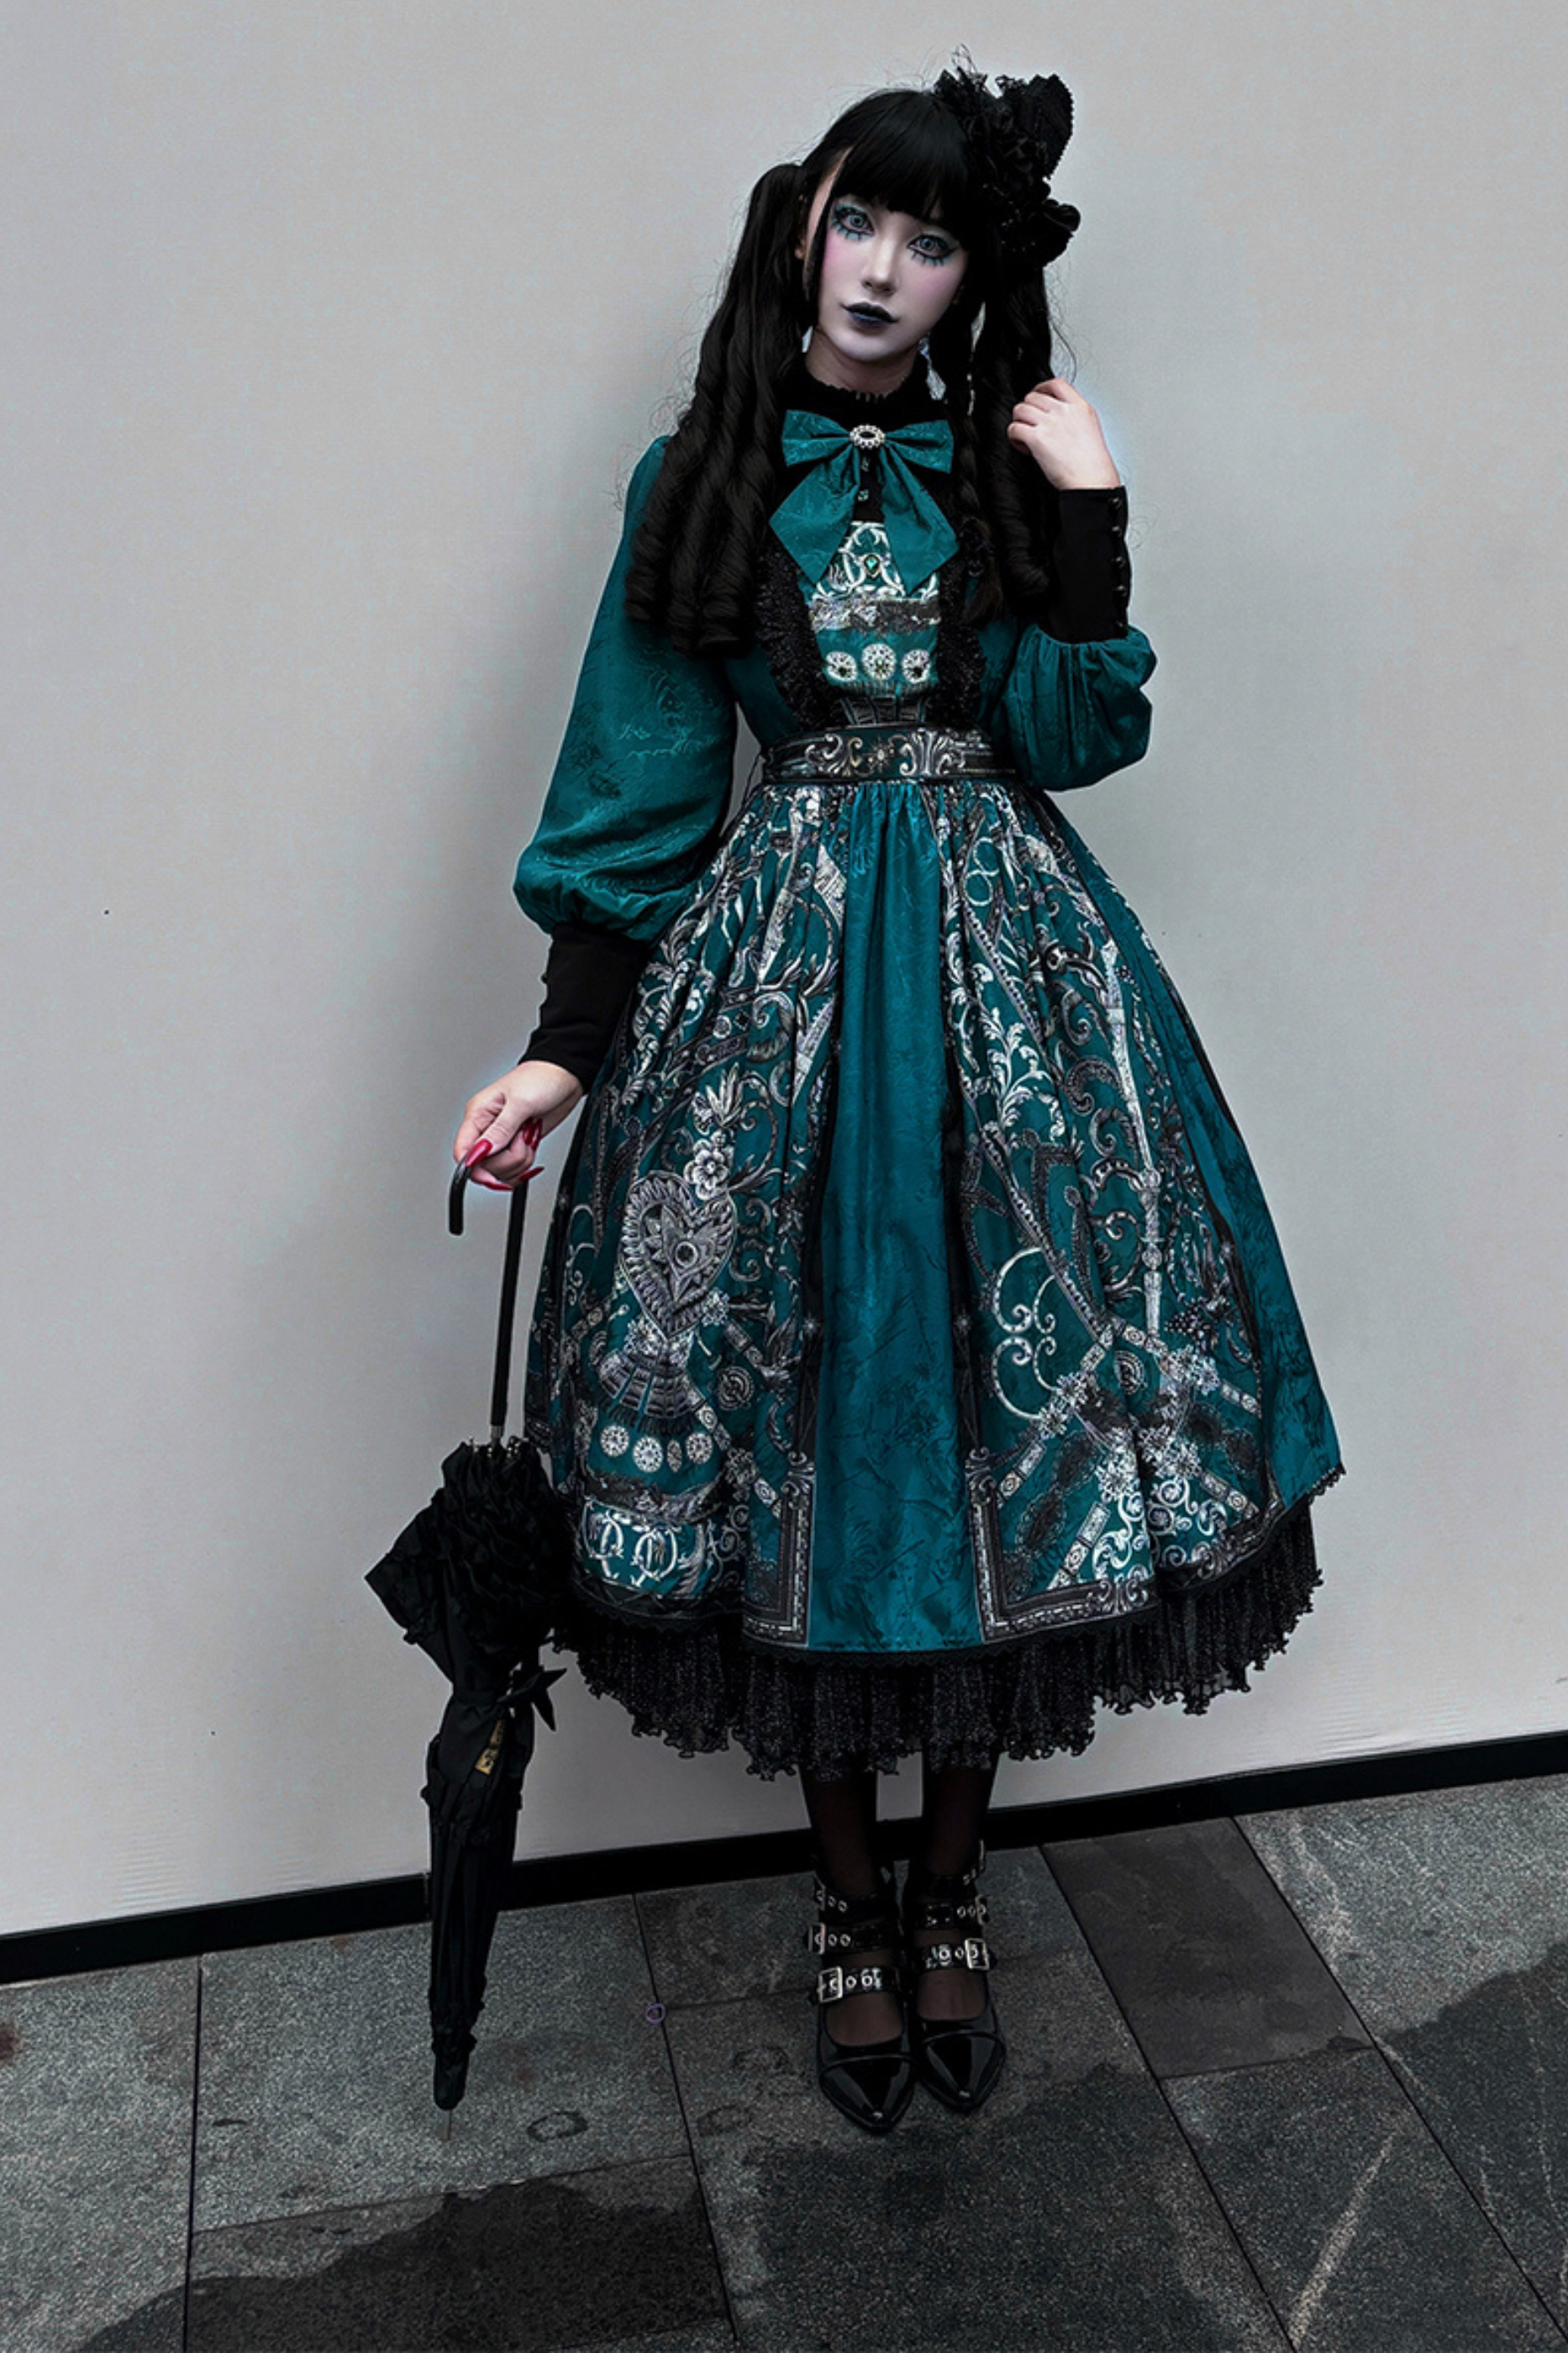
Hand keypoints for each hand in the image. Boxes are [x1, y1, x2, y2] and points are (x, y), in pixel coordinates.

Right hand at [453, 1059, 583, 1190]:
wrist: (565, 1076)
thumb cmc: (541, 1078)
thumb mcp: (520, 1103)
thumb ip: (500, 1130)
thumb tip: (481, 1152)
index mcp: (478, 1114)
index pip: (462, 1151)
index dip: (474, 1169)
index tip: (493, 1176)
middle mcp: (486, 1128)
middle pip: (483, 1166)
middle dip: (507, 1161)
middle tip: (522, 1141)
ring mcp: (502, 1138)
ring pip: (500, 1169)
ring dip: (520, 1160)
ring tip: (529, 1138)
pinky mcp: (516, 1144)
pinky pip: (514, 1168)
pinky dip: (524, 1164)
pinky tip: (531, 1148)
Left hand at [1006, 379, 1121, 491]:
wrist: (1092, 481)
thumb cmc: (1093, 464)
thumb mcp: (1090, 429)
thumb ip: (1074, 418)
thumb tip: (1056, 418)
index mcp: (1080, 407)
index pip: (1056, 384)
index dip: (1041, 388)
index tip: (1037, 397)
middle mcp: (1064, 411)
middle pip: (1033, 396)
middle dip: (1028, 410)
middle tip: (1031, 425)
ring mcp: (1050, 423)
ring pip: (1020, 409)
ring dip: (1019, 422)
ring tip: (1026, 436)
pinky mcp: (1038, 439)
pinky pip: (1015, 428)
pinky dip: (1014, 437)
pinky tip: (1024, 447)